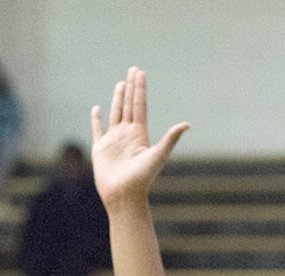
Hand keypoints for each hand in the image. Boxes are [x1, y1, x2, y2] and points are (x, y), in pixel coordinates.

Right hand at [91, 66, 189, 210]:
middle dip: (131, 88)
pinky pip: (97, 129)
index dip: (140, 89)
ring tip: (121, 84)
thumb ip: (170, 139)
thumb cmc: (142, 179)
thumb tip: (187, 124)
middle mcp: (127, 135)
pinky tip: (97, 109)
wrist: (124, 196)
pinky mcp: (100, 148)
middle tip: (133, 70)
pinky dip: (96, 119)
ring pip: (115, 113)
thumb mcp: (157, 156)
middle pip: (129, 105)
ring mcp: (113, 140)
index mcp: (140, 135)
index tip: (140, 73)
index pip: (140, 106)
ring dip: (117, 99)